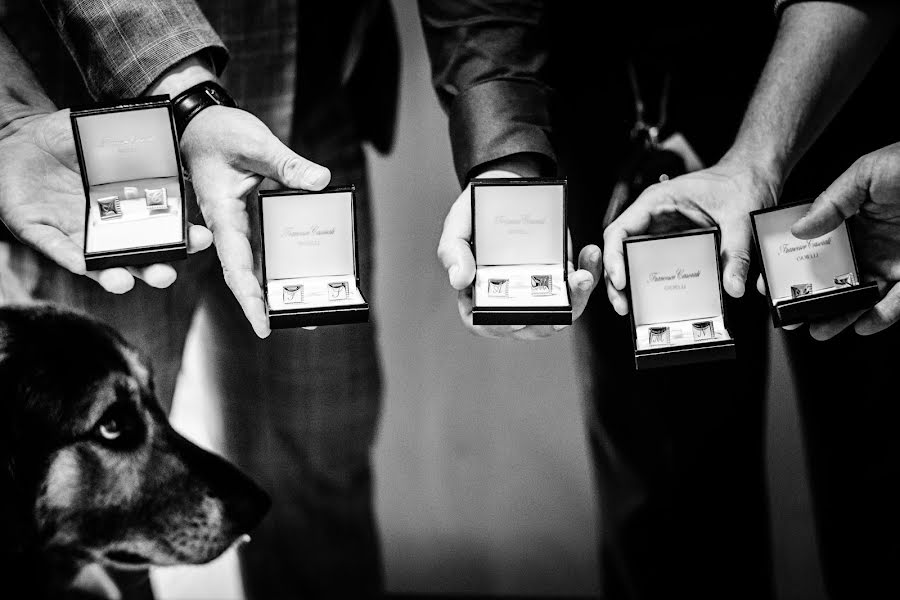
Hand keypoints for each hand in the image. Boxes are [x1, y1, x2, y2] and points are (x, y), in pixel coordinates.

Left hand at [0, 110, 211, 292]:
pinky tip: (82, 264)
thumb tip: (174, 134)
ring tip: (124, 281)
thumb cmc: (70, 137)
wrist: (22, 134)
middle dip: (154, 271)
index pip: (165, 230)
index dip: (183, 239)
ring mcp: (76, 233)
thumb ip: (137, 139)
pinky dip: (70, 258)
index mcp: (132, 207)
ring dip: (114, 277)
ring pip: (100, 265)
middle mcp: (109, 228)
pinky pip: (56, 249)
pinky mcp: (40, 233)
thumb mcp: (108, 133)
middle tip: (166, 274)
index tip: (201, 239)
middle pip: (138, 259)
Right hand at [180, 106, 329, 337]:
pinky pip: (261, 245)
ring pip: (253, 264)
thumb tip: (320, 181)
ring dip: (268, 287)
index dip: (248, 297)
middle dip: (259, 304)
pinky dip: (274, 262)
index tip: (261, 323)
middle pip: (243, 274)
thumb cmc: (217, 133)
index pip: (236, 265)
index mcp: (223, 215)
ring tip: (295, 309)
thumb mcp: (255, 143)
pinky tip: (292, 274)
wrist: (199, 124)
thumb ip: (287, 164)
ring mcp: (237, 224)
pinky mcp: (247, 217)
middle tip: (285, 326)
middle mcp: (228, 226)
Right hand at [438, 170, 600, 339]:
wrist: (504, 189)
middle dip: (549, 319)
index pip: (484, 323)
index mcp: (478, 295)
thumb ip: (453, 252)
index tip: (517, 320)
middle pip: (530, 324)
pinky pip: (577, 285)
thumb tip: (458, 280)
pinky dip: (588, 274)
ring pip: (560, 309)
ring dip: (576, 298)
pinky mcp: (559, 275)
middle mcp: (509, 299)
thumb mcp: (457, 227)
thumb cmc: (475, 213)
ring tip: (581, 276)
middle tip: (559, 306)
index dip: (499, 328)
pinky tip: (589, 255)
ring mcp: (537, 290)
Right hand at [603, 159, 778, 314]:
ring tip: (630, 307)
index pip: (620, 229)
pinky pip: (650, 262)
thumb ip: (736, 253)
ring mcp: (659, 230)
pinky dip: (646, 281)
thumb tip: (732, 286)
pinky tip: (650, 299)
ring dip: (628, 283)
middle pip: (619, 248)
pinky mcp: (671, 242)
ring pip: (630, 258)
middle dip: (616, 278)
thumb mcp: (739, 218)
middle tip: (622, 304)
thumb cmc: (738, 184)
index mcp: (658, 201)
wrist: (750, 177)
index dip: (614, 257)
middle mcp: (652, 216)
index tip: (620, 280)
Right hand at [790, 142, 899, 339]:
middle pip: (831, 278)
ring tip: (819, 328)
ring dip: (839, 315)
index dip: (792, 265)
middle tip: (791, 313)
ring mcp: (890, 261)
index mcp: (851, 219)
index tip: (773, 280)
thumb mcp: (866, 173)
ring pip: (859, 296)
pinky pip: (896, 303)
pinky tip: (862, 324)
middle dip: (809, 299)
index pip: (813, 248)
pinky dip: (880, 316)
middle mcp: (868, 243)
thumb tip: (799, 229)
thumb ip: (831, 201)